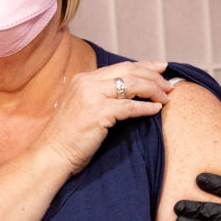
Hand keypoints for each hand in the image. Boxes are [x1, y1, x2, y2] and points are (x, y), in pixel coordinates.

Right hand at [36, 60, 172, 174]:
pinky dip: (146, 107)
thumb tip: (129, 94)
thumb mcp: (84, 108)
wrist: (52, 154)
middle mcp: (87, 82)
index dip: (144, 66)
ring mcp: (92, 96)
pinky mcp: (98, 113)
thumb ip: (101, 97)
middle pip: (129, 71)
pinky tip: (157, 109)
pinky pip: (129, 106)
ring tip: (166, 97)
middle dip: (153, 77)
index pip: (120, 67)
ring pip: (132, 85)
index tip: (161, 69)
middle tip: (169, 85)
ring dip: (153, 90)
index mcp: (84, 79)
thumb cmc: (69, 137)